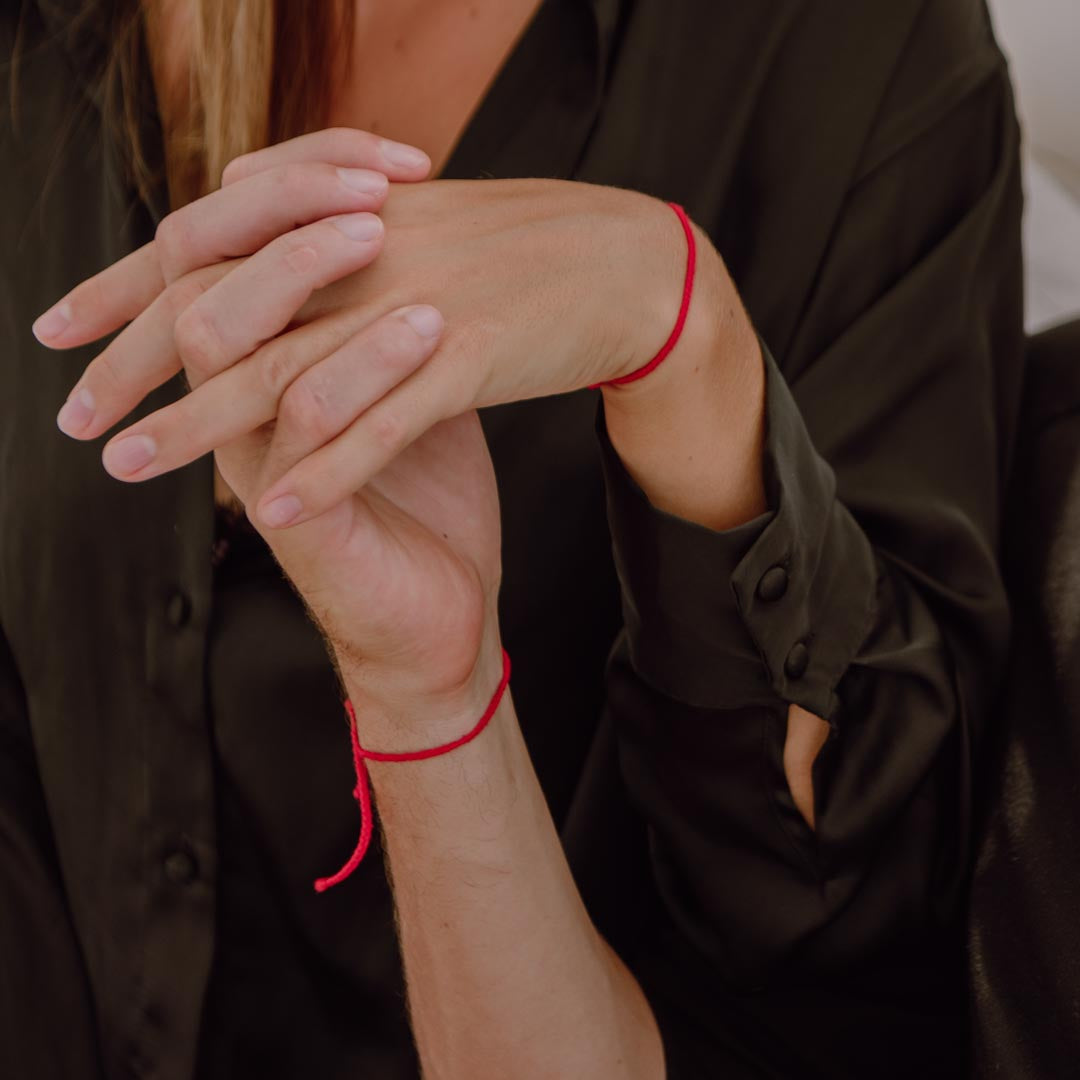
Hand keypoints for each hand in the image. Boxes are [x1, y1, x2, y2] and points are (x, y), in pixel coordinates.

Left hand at [41, 129, 705, 531]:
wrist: (625, 268)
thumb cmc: (526, 260)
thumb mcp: (428, 239)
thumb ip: (347, 249)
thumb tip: (279, 248)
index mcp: (350, 223)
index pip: (209, 247)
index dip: (129, 288)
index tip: (67, 331)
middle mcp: (367, 259)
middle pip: (222, 306)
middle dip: (138, 363)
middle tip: (77, 416)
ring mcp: (416, 309)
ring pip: (285, 370)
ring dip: (203, 424)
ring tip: (136, 466)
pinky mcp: (469, 360)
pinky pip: (383, 422)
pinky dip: (326, 468)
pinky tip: (272, 509)